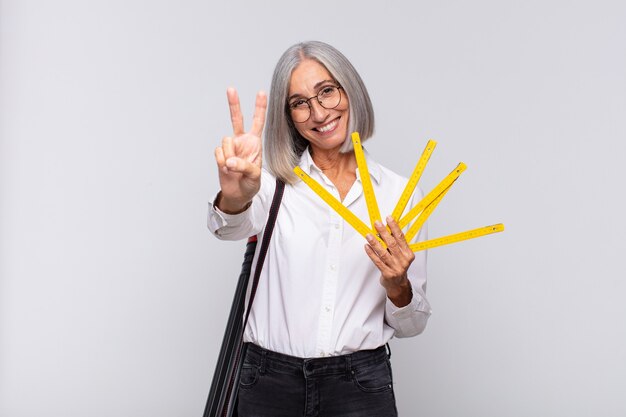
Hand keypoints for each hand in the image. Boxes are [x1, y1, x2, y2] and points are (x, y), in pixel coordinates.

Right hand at [214, 88, 266, 212]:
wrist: (237, 194)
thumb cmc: (251, 184)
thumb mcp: (254, 177)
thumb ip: (244, 166)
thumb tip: (229, 161)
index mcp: (255, 143)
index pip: (258, 122)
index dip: (259, 108)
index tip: (261, 92)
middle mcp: (242, 142)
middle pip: (237, 119)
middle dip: (234, 104)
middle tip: (231, 89)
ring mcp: (230, 147)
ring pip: (226, 142)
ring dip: (230, 156)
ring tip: (234, 167)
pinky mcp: (220, 154)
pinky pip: (218, 153)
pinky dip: (222, 162)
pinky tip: (227, 169)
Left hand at [364, 216, 414, 306]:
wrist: (398, 284)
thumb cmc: (398, 266)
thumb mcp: (401, 255)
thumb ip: (395, 243)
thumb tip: (385, 229)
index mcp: (408, 254)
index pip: (401, 237)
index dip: (394, 227)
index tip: (389, 218)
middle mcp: (403, 260)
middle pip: (392, 244)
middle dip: (383, 232)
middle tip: (377, 224)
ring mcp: (395, 268)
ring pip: (383, 253)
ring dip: (375, 243)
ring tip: (368, 235)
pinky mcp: (387, 273)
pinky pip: (377, 261)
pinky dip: (371, 253)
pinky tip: (367, 246)